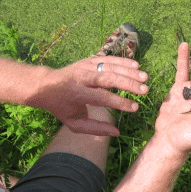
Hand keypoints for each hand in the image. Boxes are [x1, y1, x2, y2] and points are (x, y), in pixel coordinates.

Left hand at [27, 56, 148, 135]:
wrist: (45, 85)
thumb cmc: (62, 107)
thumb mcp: (74, 123)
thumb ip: (95, 128)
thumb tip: (116, 132)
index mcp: (77, 94)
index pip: (102, 97)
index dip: (119, 103)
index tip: (135, 108)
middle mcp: (81, 77)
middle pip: (108, 78)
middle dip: (128, 84)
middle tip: (145, 90)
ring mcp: (85, 66)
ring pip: (110, 67)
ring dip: (129, 72)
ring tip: (145, 78)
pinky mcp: (89, 60)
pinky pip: (108, 59)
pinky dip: (123, 62)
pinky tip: (136, 66)